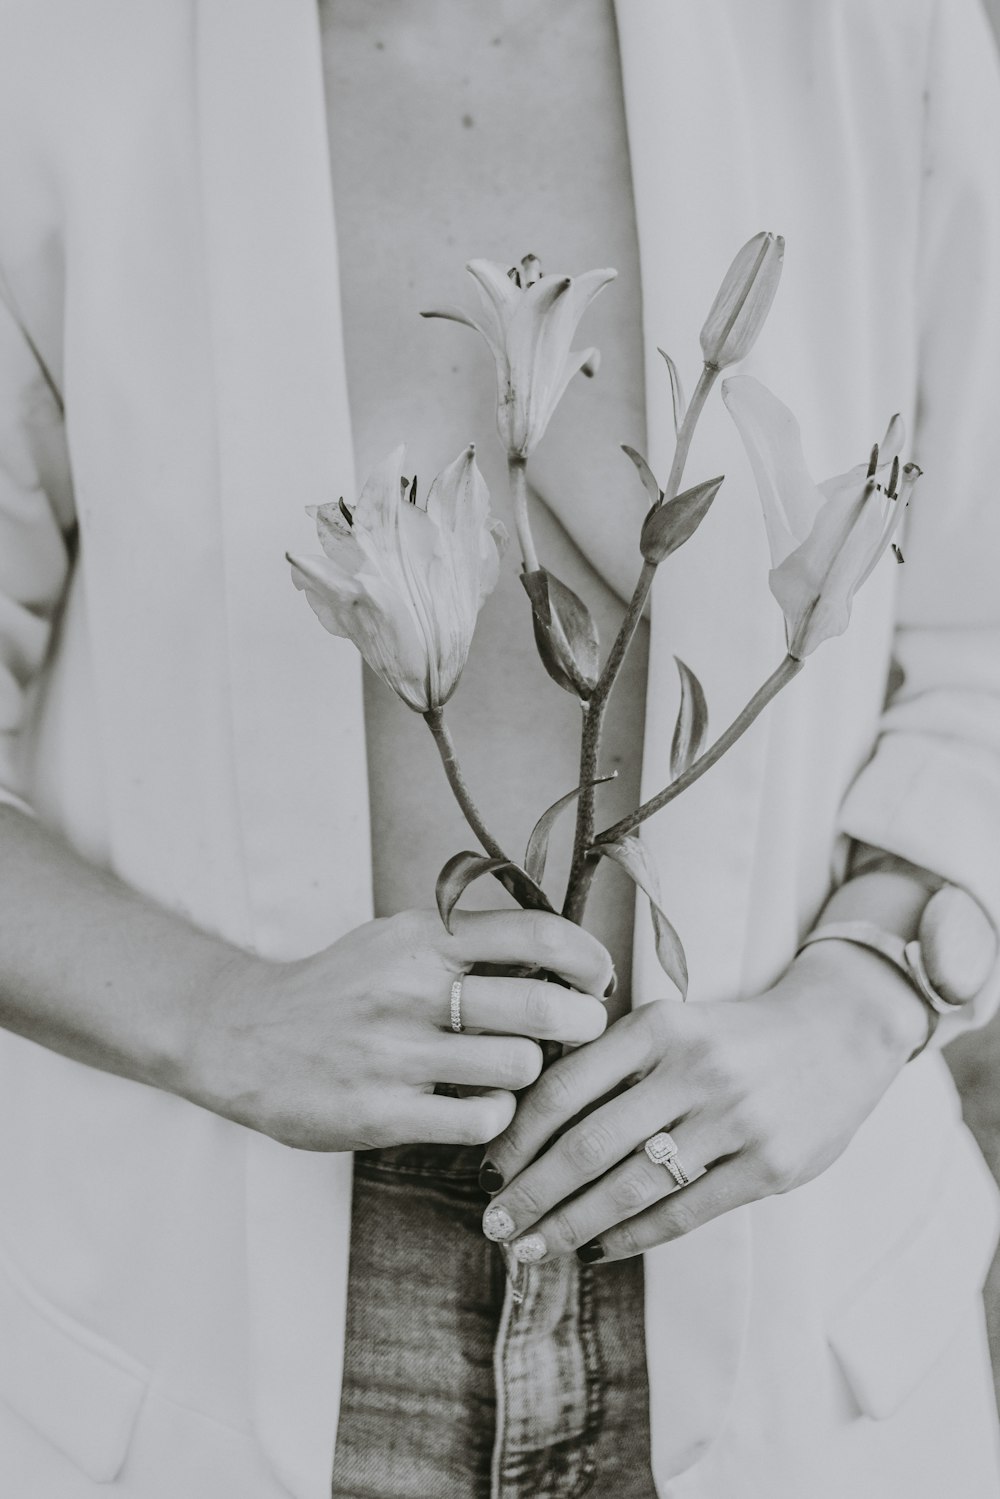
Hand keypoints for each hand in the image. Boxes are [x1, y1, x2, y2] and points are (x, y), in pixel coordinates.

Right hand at [180, 907, 611, 1151]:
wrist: (241, 1036)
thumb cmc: (336, 988)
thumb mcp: (394, 941)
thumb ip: (464, 942)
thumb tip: (559, 951)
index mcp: (420, 938)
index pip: (534, 935)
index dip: (586, 956)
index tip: (597, 978)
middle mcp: (410, 990)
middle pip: (541, 1007)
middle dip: (581, 1023)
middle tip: (582, 1030)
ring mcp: (395, 1053)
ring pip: (518, 1066)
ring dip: (532, 1072)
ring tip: (516, 1069)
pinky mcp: (382, 1112)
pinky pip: (481, 1118)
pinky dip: (497, 1116)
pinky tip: (481, 1106)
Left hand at [479, 940, 927, 1262]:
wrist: (840, 1032)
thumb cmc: (734, 1035)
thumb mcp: (673, 1025)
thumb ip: (614, 1064)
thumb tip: (529, 1125)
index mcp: (658, 1027)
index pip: (565, 1086)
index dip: (518, 1136)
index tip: (488, 1170)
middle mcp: (692, 1069)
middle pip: (588, 1146)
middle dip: (532, 1194)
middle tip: (496, 1226)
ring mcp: (734, 1120)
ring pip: (631, 1187)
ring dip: (572, 1225)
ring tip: (535, 1247)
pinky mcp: (769, 1166)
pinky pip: (685, 1212)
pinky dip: (634, 1236)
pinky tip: (600, 1248)